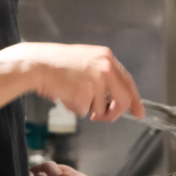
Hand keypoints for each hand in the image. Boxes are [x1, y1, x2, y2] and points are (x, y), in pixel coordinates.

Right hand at [12, 42, 144, 121]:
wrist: (36, 64)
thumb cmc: (56, 65)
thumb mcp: (86, 62)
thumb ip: (103, 76)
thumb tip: (113, 99)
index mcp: (107, 57)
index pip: (128, 82)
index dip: (134, 99)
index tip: (139, 111)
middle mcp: (105, 67)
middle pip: (123, 99)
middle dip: (115, 113)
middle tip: (104, 118)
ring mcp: (96, 80)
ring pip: (101, 108)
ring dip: (87, 109)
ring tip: (72, 96)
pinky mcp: (85, 93)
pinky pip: (85, 111)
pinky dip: (75, 109)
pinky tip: (65, 96)